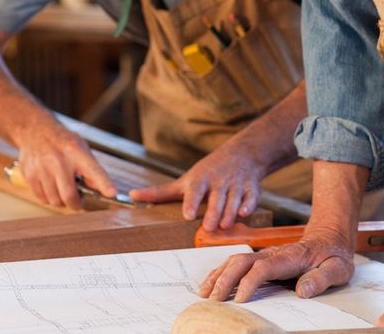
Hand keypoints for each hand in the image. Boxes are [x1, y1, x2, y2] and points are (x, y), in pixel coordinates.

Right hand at [14, 121, 115, 209]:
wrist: (36, 131)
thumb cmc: (63, 143)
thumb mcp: (82, 149)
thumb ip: (92, 170)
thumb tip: (104, 192)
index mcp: (76, 152)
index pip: (93, 171)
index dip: (104, 183)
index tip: (112, 194)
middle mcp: (59, 161)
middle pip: (69, 195)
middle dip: (76, 204)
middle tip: (79, 201)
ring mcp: (42, 168)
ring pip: (55, 200)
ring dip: (62, 201)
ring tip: (63, 190)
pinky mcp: (30, 175)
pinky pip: (42, 198)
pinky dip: (49, 198)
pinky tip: (52, 187)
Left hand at [129, 145, 266, 230]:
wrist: (241, 154)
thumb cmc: (207, 172)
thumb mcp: (185, 181)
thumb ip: (160, 192)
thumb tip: (132, 196)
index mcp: (201, 180)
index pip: (195, 191)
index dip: (192, 202)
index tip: (188, 215)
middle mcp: (218, 181)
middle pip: (216, 198)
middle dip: (213, 212)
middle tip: (208, 228)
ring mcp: (236, 183)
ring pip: (233, 199)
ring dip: (229, 212)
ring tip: (224, 226)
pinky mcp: (251, 187)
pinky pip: (251, 197)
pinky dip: (249, 205)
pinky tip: (244, 214)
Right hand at [199, 228, 354, 302]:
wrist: (329, 238)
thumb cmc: (333, 256)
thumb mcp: (338, 269)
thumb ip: (321, 279)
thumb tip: (303, 291)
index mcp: (291, 257)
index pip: (264, 268)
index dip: (249, 283)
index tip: (239, 300)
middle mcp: (273, 254)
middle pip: (242, 262)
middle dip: (226, 280)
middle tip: (213, 300)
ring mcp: (265, 254)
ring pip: (235, 260)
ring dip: (219, 275)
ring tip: (204, 294)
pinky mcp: (260, 258)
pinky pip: (236, 262)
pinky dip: (220, 272)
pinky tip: (211, 284)